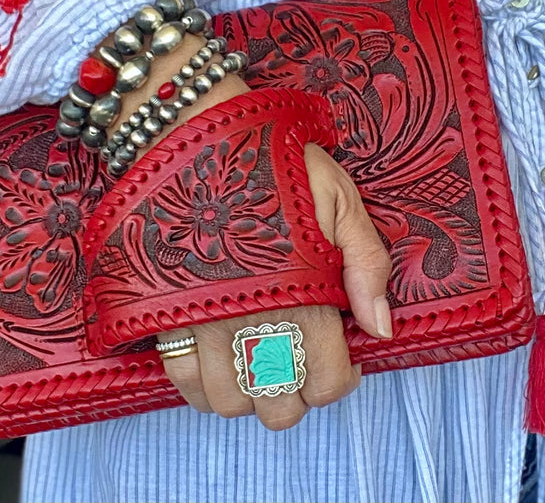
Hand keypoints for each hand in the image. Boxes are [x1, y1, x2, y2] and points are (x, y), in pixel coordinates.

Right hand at [156, 143, 392, 430]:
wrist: (194, 138)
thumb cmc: (272, 163)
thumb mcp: (338, 198)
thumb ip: (366, 262)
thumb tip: (380, 327)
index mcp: (301, 295)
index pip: (328, 381)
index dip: (343, 379)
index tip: (344, 357)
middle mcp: (250, 319)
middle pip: (279, 406)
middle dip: (298, 391)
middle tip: (301, 357)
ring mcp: (202, 320)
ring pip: (230, 404)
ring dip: (251, 393)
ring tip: (261, 359)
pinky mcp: (164, 312)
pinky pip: (182, 382)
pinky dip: (203, 388)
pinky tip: (220, 361)